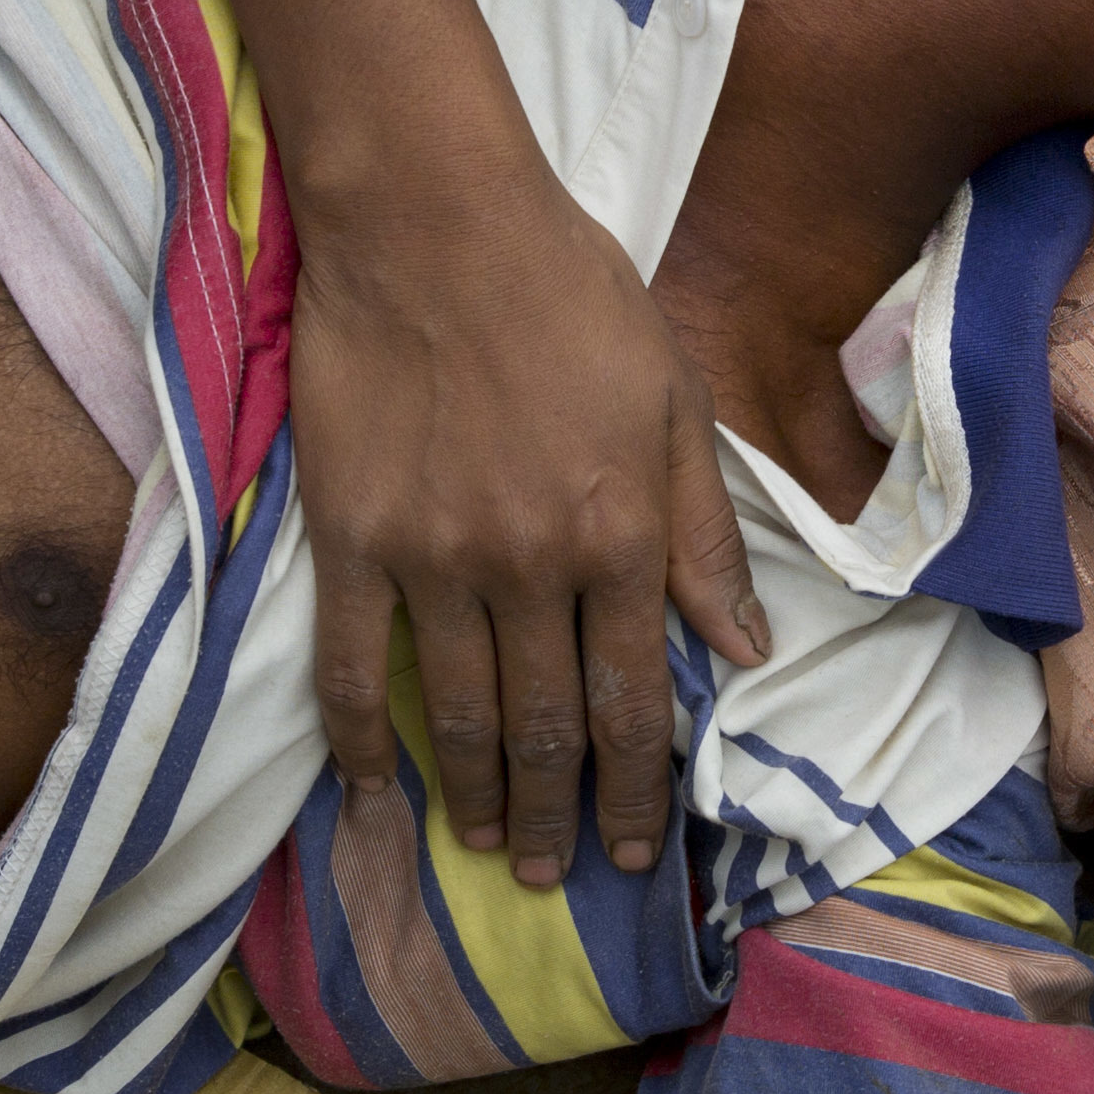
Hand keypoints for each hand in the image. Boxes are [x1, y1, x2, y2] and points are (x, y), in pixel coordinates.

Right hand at [291, 184, 766, 888]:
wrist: (433, 219)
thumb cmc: (570, 293)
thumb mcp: (673, 400)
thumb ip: (705, 533)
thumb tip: (744, 650)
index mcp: (621, 534)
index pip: (634, 698)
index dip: (638, 787)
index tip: (638, 850)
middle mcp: (532, 565)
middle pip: (545, 726)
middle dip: (560, 815)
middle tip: (558, 874)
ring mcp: (434, 559)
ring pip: (458, 713)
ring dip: (476, 795)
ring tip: (487, 846)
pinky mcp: (350, 538)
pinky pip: (349, 667)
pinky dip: (361, 744)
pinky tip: (375, 795)